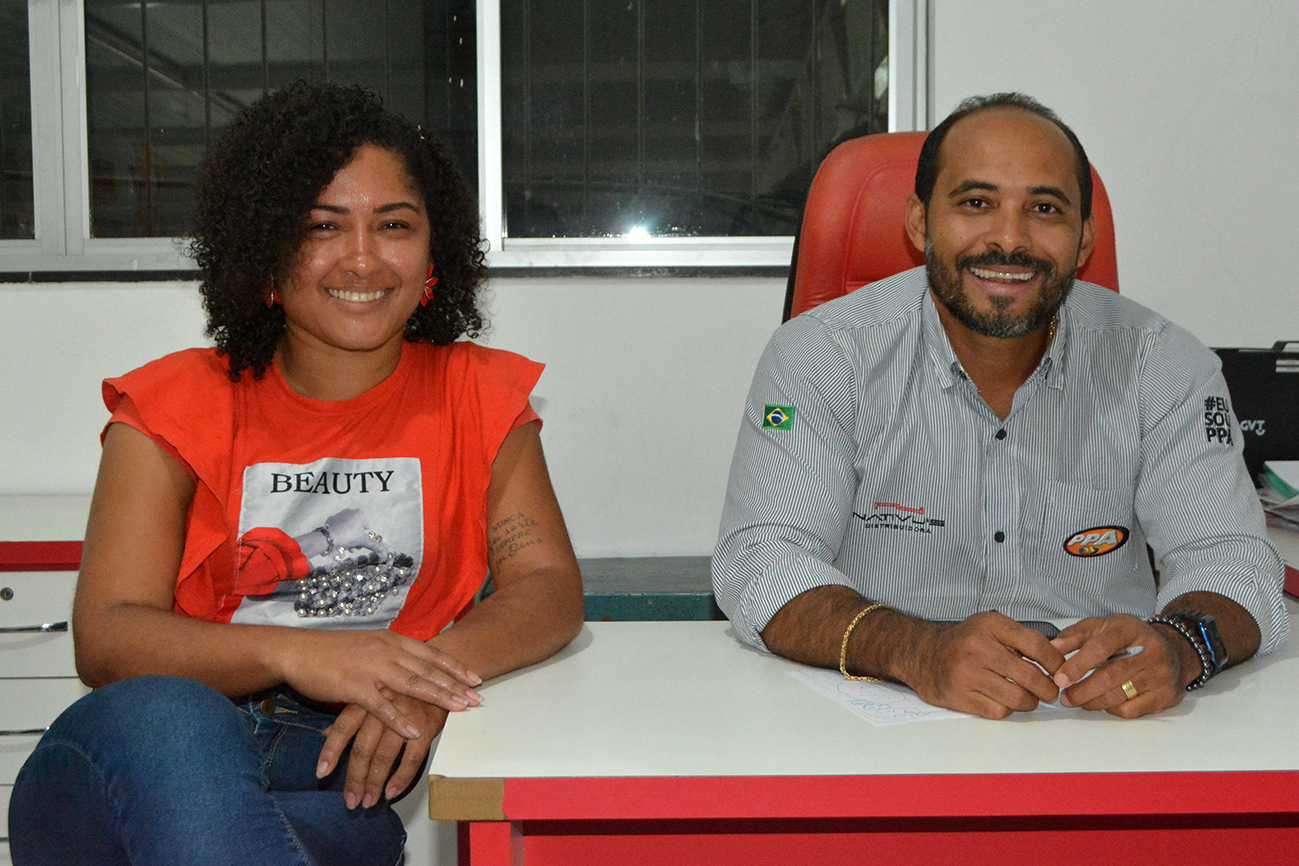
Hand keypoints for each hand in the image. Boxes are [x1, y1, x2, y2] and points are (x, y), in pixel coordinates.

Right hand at [277, 629, 479, 738]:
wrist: (298, 651)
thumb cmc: (334, 651)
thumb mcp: (370, 645)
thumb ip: (393, 653)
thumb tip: (415, 663)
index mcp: (392, 640)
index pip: (431, 654)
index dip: (455, 667)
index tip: (475, 679)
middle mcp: (387, 651)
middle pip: (428, 670)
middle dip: (455, 685)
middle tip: (477, 698)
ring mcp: (371, 668)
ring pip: (412, 684)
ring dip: (438, 697)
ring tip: (459, 709)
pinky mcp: (354, 687)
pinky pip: (382, 706)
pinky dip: (400, 719)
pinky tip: (415, 730)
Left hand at [318, 691, 448, 808]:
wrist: (443, 678)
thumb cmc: (403, 689)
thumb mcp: (375, 695)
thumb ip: (351, 715)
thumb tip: (325, 734)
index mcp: (367, 698)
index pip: (343, 727)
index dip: (331, 751)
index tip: (321, 773)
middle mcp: (383, 707)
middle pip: (363, 748)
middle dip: (355, 777)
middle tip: (351, 800)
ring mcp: (405, 718)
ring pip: (384, 756)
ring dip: (375, 783)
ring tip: (368, 801)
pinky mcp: (426, 728)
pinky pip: (411, 759)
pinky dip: (400, 778)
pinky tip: (391, 792)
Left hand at [325, 508, 388, 555]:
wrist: (329, 536)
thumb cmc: (349, 536)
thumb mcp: (363, 541)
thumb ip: (373, 545)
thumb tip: (384, 550)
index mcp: (360, 514)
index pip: (367, 528)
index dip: (364, 537)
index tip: (360, 544)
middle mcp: (351, 511)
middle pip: (357, 528)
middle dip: (356, 539)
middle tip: (354, 548)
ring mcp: (340, 514)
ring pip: (348, 528)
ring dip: (349, 538)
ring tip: (347, 547)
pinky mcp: (332, 519)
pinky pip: (339, 527)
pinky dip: (340, 533)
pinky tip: (338, 541)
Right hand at [908, 612, 1064, 718]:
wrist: (925, 656)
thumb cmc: (965, 643)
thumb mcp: (990, 627)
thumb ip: (1021, 639)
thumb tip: (1057, 661)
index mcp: (990, 626)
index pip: (1036, 645)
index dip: (1055, 662)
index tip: (1060, 670)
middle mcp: (977, 648)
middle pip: (1030, 675)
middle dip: (1048, 688)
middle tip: (1051, 691)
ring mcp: (967, 674)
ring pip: (1017, 698)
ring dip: (1031, 702)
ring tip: (1030, 698)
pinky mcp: (961, 697)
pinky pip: (999, 711)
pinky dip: (1008, 710)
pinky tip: (1005, 701)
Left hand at [1051, 615, 1191, 717]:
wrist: (1174, 649)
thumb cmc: (1131, 638)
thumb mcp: (1102, 626)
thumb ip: (1075, 636)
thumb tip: (1052, 648)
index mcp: (1130, 629)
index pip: (1101, 648)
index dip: (1078, 665)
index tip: (1060, 678)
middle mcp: (1150, 651)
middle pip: (1110, 676)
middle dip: (1082, 690)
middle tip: (1064, 697)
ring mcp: (1161, 674)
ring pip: (1119, 695)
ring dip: (1092, 702)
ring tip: (1077, 701)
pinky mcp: (1166, 695)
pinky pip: (1132, 710)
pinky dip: (1111, 710)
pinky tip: (1102, 704)